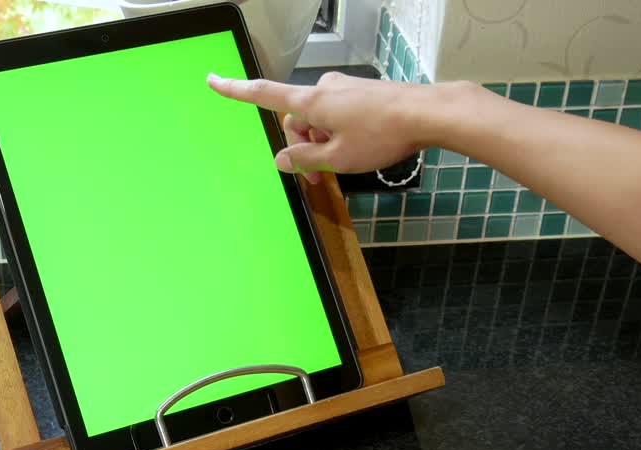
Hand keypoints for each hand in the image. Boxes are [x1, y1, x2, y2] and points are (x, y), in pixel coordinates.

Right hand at [207, 71, 435, 182]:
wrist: (427, 113)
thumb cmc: (382, 134)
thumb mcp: (338, 157)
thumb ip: (305, 159)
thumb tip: (281, 159)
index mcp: (310, 102)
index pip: (263, 94)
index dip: (235, 90)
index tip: (213, 80)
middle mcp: (323, 90)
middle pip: (295, 120)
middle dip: (301, 149)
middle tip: (318, 178)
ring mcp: (343, 90)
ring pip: (317, 120)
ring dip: (321, 144)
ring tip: (342, 166)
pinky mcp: (360, 94)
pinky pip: (336, 115)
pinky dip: (337, 134)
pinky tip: (357, 149)